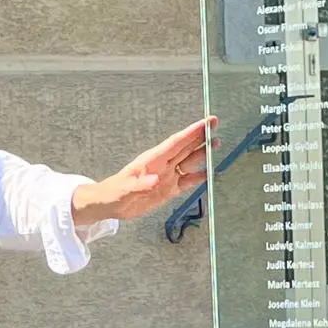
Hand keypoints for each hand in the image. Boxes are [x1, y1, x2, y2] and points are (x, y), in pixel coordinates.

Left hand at [72, 117, 215, 225]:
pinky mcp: (168, 190)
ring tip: (216, 145)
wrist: (110, 205)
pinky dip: (198, 177)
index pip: (177, 142)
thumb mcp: (125, 190)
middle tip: (216, 126)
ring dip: (202, 155)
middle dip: (201, 137)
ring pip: (189, 162)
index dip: (192, 132)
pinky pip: (187, 182)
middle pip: (186, 148)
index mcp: (153, 160)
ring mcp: (167, 176)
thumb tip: (157, 180)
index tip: (207, 122)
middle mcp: (163, 165)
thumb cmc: (115, 193)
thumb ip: (141, 185)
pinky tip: (209, 173)